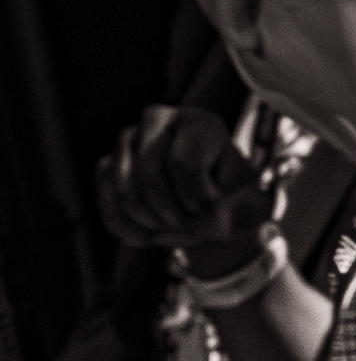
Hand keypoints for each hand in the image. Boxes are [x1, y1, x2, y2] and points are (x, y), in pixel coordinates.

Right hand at [97, 105, 269, 272]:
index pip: (184, 164)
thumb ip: (225, 211)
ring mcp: (127, 140)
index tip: (214, 208)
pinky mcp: (107, 164)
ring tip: (173, 230)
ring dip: (151, 223)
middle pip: (149, 176)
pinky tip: (146, 240)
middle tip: (192, 228)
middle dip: (172, 214)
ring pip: (125, 190)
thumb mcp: (244, 202)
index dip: (198, 200)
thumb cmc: (232, 196)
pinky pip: (108, 201)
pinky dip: (126, 228)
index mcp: (200, 123)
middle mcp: (158, 120)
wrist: (216, 202)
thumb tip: (195, 223)